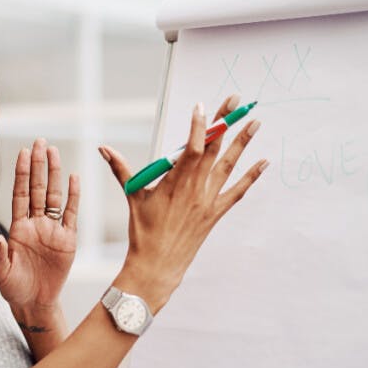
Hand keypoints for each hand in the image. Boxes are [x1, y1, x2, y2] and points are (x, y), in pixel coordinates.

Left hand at [0, 138, 79, 312]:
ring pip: (55, 196)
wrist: (35, 302)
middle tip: (40, 141)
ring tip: (54, 152)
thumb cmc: (14, 287)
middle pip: (38, 188)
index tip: (23, 153)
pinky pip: (71, 214)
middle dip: (38, 165)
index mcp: (18, 228)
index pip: (21, 194)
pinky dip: (73, 196)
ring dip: (54, 174)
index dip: (22, 174)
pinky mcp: (67, 240)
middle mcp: (35, 223)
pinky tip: (74, 177)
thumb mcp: (1, 273)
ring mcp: (52, 230)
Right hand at [100, 94, 266, 310]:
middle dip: (225, 123)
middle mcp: (195, 189)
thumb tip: (103, 148)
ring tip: (255, 122)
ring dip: (243, 143)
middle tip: (236, 102)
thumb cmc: (143, 232)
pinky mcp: (215, 213)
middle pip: (213, 148)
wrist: (158, 265)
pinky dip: (251, 177)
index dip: (199, 126)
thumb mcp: (133, 196)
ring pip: (229, 165)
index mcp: (174, 182)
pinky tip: (264, 162)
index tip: (202, 106)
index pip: (191, 148)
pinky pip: (237, 191)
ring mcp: (208, 200)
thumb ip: (121, 169)